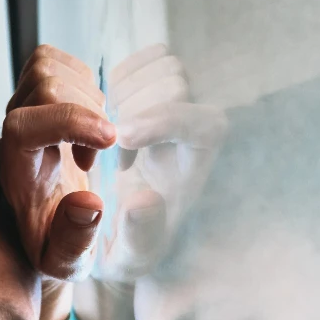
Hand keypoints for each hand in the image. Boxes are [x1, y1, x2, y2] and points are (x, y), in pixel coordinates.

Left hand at [0, 46, 116, 319]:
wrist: (51, 231)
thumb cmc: (60, 246)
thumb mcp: (69, 261)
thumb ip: (75, 239)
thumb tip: (87, 202)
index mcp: (15, 175)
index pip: (22, 128)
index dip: (68, 122)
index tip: (109, 141)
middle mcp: (11, 138)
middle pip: (41, 87)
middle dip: (86, 111)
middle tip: (98, 155)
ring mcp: (19, 112)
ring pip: (46, 68)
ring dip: (86, 97)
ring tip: (94, 140)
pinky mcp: (31, 98)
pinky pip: (52, 61)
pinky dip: (82, 80)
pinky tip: (89, 119)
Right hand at [99, 44, 227, 281]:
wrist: (135, 229)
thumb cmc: (135, 245)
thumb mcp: (131, 258)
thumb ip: (137, 237)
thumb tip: (140, 202)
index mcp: (207, 164)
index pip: (204, 122)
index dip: (161, 121)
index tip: (120, 138)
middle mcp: (205, 126)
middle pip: (178, 85)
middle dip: (134, 110)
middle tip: (115, 151)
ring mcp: (188, 102)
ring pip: (163, 65)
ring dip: (125, 96)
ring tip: (115, 139)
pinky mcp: (162, 89)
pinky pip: (146, 61)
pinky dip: (120, 81)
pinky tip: (112, 119)